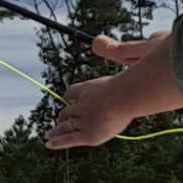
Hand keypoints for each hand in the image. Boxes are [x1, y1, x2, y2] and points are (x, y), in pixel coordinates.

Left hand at [45, 31, 182, 149]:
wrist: (126, 96)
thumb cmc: (134, 80)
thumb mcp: (134, 58)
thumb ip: (127, 50)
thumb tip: (127, 38)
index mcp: (91, 87)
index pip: (74, 91)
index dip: (72, 95)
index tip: (71, 97)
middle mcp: (83, 103)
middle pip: (68, 108)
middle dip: (66, 113)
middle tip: (62, 118)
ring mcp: (84, 119)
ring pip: (66, 124)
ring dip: (58, 128)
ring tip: (50, 134)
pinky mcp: (88, 134)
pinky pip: (68, 139)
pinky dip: (58, 142)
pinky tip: (49, 144)